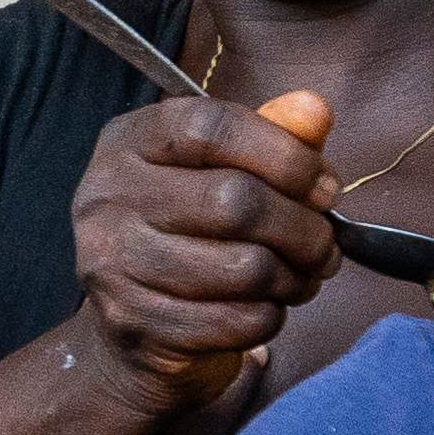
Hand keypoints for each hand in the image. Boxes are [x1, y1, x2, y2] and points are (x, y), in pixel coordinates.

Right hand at [60, 84, 344, 423]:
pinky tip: (266, 308)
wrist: (127, 319)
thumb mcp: (223, 166)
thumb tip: (315, 111)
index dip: (284, 155)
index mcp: (130, 141)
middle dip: (303, 229)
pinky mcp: (133, 323)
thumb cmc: (187, 229)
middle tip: (325, 246)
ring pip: (244, 269)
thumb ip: (271, 133)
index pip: (211, 128)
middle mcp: (108, 196)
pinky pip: (235, 321)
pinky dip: (269, 318)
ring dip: (294, 278)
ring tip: (301, 277)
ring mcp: (112, 264)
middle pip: (235, 202)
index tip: (325, 188)